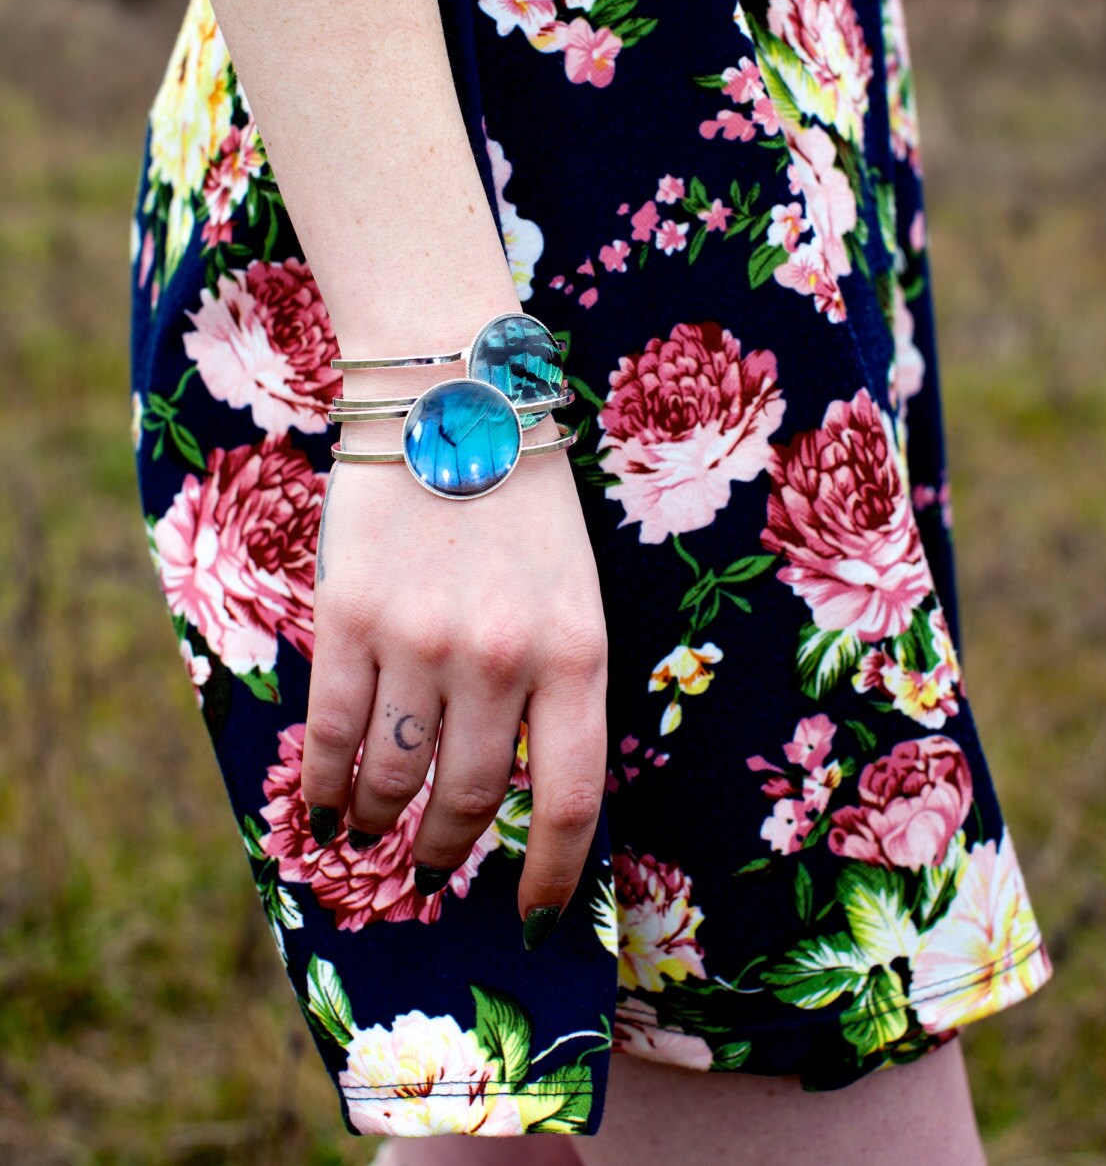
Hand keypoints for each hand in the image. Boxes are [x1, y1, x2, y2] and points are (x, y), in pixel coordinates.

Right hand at [301, 416, 608, 948]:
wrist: (454, 397)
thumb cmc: (527, 502)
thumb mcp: (574, 592)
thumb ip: (553, 685)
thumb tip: (519, 786)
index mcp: (578, 652)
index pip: (570, 800)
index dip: (551, 875)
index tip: (531, 914)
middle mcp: (501, 659)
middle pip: (472, 799)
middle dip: (447, 849)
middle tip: (433, 867)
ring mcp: (420, 639)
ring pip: (392, 775)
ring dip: (379, 824)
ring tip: (371, 835)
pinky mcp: (350, 617)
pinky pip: (331, 732)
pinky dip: (322, 786)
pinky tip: (320, 810)